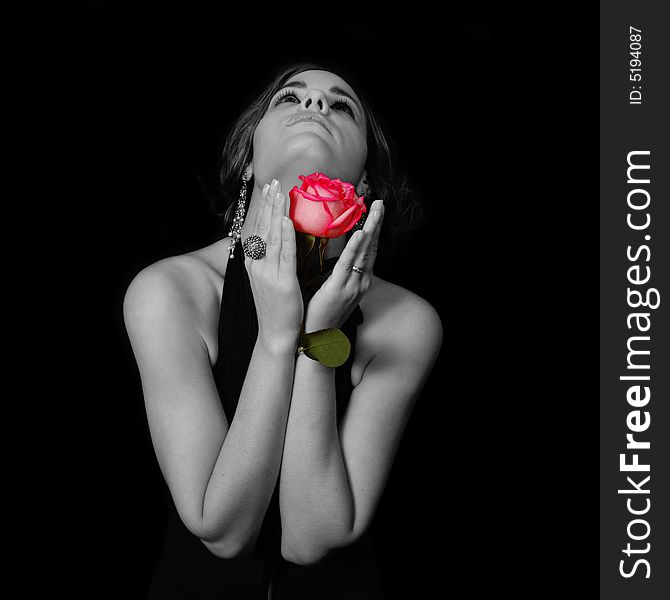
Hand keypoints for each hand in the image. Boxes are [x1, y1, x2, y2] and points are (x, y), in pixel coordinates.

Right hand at [244, 180, 303, 353]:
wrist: (276, 335)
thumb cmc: (276, 308)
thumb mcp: (269, 280)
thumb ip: (271, 260)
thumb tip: (276, 241)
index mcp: (254, 265)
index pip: (259, 230)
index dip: (264, 209)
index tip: (269, 190)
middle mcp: (258, 266)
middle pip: (263, 229)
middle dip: (269, 204)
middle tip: (275, 182)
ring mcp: (268, 274)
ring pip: (273, 237)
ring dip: (276, 213)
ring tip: (280, 193)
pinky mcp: (282, 282)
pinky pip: (284, 255)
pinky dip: (285, 236)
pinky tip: (286, 220)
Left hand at [303, 200, 383, 331]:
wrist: (318, 338)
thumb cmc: (324, 313)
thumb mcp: (336, 289)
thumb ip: (340, 272)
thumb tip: (339, 255)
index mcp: (359, 280)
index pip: (369, 250)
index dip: (373, 229)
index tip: (375, 211)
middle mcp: (361, 282)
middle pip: (372, 247)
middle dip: (377, 224)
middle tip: (380, 202)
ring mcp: (352, 286)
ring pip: (364, 252)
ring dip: (370, 229)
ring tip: (375, 210)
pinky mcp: (339, 289)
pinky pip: (348, 265)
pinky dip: (355, 248)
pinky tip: (360, 233)